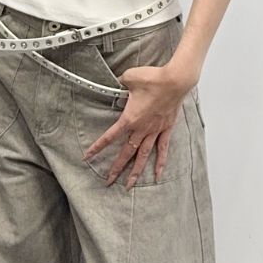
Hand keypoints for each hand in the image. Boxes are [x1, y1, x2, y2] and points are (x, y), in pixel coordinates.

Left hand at [81, 63, 189, 188]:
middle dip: (116, 168)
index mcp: (130, 119)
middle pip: (126, 153)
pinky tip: (158, 174)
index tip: (87, 156)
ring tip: (129, 185)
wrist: (175, 80)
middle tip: (108, 182)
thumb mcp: (129, 78)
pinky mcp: (166, 129)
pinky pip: (162, 149)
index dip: (97, 147)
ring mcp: (155, 131)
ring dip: (136, 172)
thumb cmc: (153, 78)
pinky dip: (160, 162)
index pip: (110, 136)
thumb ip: (119, 82)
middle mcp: (142, 129)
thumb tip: (117, 81)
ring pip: (143, 156)